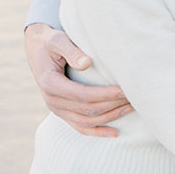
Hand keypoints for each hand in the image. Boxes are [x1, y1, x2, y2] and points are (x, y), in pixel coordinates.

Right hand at [24, 22, 131, 136]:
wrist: (38, 50)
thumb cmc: (51, 43)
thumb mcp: (58, 40)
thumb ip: (71, 50)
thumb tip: (86, 63)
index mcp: (50, 84)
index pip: (82, 95)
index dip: (105, 94)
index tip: (125, 90)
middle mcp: (52, 101)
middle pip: (88, 109)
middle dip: (113, 104)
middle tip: (136, 96)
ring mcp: (57, 110)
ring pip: (87, 121)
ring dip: (111, 117)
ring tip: (132, 107)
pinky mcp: (62, 113)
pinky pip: (80, 127)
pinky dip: (98, 132)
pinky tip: (115, 133)